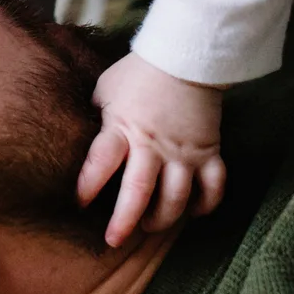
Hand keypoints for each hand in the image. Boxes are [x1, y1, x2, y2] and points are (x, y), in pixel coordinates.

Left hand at [76, 53, 226, 246]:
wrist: (187, 54)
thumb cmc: (140, 72)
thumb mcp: (106, 90)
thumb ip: (97, 117)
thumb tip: (80, 135)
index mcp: (122, 129)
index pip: (100, 165)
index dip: (87, 188)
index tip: (79, 203)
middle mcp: (153, 147)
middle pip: (138, 194)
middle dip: (124, 222)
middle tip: (113, 240)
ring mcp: (184, 152)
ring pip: (176, 199)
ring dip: (163, 219)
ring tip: (150, 226)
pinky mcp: (209, 151)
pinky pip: (214, 187)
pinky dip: (206, 204)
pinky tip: (195, 212)